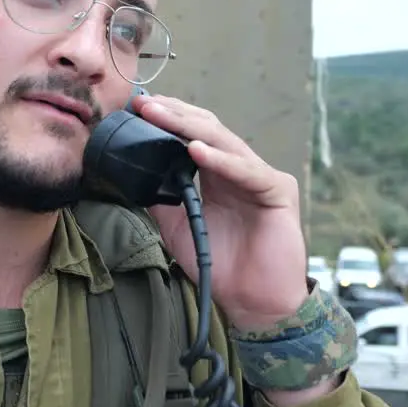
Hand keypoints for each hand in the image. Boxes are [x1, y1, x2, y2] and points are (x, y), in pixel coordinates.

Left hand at [131, 94, 308, 329]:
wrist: (253, 303)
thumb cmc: (222, 266)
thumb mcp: (179, 226)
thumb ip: (160, 199)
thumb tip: (130, 176)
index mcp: (219, 175)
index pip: (192, 135)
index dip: (167, 120)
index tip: (135, 109)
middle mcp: (240, 169)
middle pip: (206, 130)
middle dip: (174, 115)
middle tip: (143, 103)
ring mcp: (260, 177)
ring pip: (224, 143)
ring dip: (189, 128)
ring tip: (161, 116)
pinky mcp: (277, 191)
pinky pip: (247, 171)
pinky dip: (220, 160)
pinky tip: (195, 150)